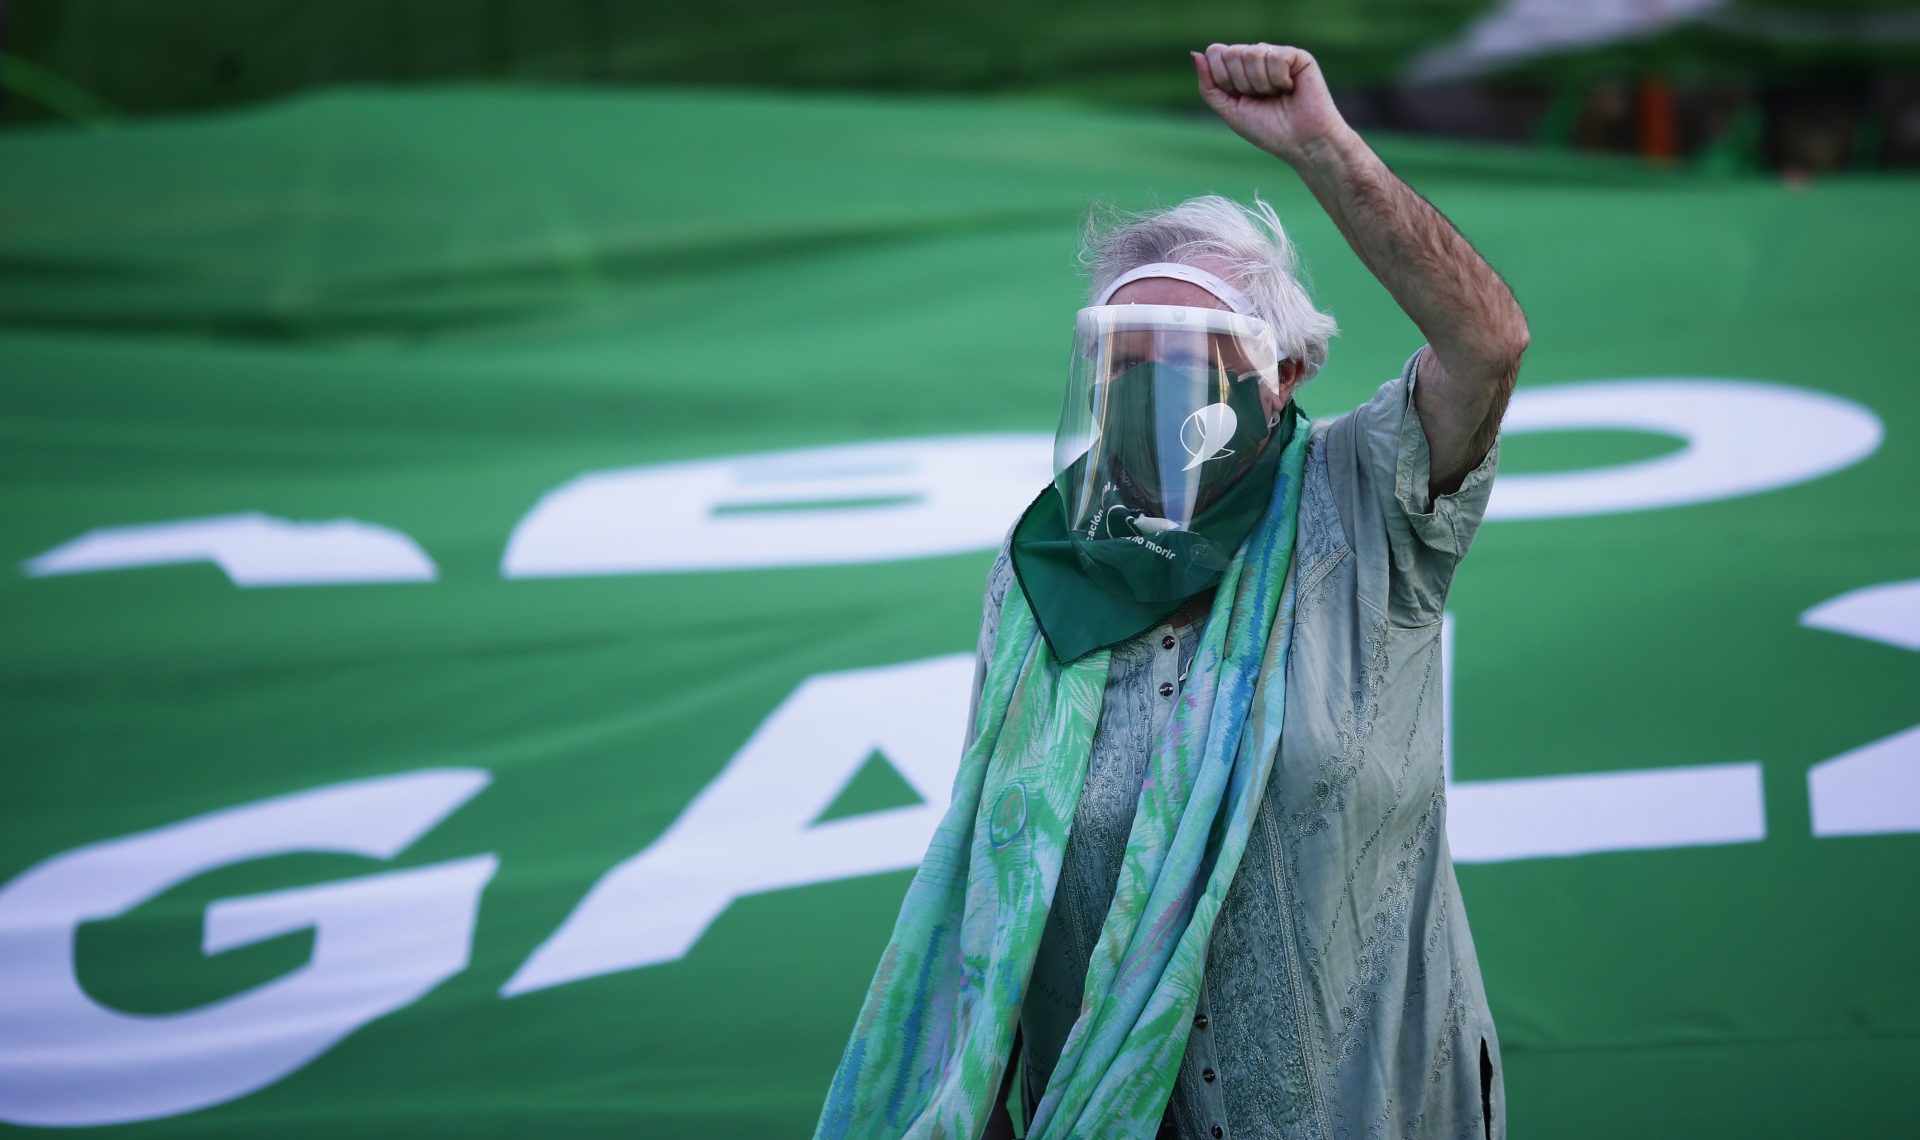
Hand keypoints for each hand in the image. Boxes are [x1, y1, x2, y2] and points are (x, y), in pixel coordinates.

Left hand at [1191, 43, 1350, 167]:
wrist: (1301, 143)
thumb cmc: (1267, 130)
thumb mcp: (1229, 110)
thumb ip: (1209, 85)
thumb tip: (1194, 54)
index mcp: (1238, 69)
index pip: (1216, 52)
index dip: (1222, 77)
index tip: (1239, 96)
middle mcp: (1256, 57)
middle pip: (1231, 52)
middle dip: (1241, 83)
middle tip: (1260, 98)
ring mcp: (1276, 54)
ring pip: (1252, 53)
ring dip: (1260, 84)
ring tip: (1276, 95)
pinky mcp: (1297, 56)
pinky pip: (1274, 56)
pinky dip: (1278, 79)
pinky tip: (1290, 88)